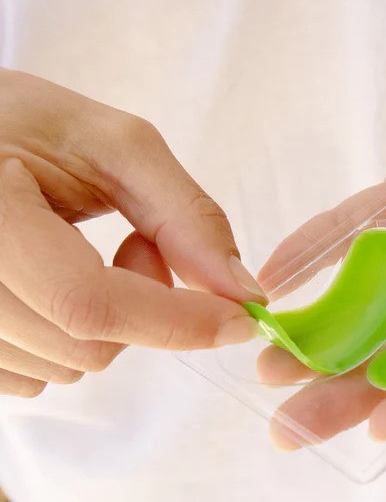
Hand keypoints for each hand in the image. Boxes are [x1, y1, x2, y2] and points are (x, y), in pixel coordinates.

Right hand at [0, 68, 264, 396]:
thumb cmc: (28, 126)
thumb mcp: (115, 147)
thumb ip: (186, 216)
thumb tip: (241, 291)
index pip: (90, 303)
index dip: (177, 321)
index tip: (242, 316)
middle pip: (87, 347)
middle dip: (145, 307)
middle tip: (137, 243)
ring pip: (67, 367)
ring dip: (108, 323)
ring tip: (83, 254)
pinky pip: (37, 375)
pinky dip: (73, 336)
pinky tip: (56, 287)